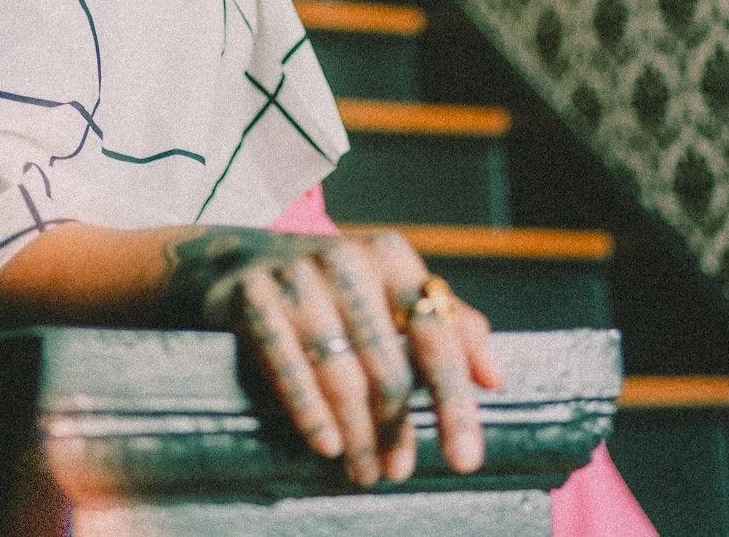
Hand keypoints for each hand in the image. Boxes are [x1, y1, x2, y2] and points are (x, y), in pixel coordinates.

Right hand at [162, 228, 501, 486]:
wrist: (234, 259)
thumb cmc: (330, 289)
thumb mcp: (388, 292)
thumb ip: (447, 327)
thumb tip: (495, 378)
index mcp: (391, 256)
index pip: (438, 337)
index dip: (455, 402)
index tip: (465, 458)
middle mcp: (348, 257)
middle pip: (389, 362)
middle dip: (396, 427)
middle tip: (398, 471)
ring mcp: (297, 274)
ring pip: (341, 370)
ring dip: (356, 431)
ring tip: (363, 472)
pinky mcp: (253, 294)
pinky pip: (286, 364)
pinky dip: (309, 410)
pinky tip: (326, 444)